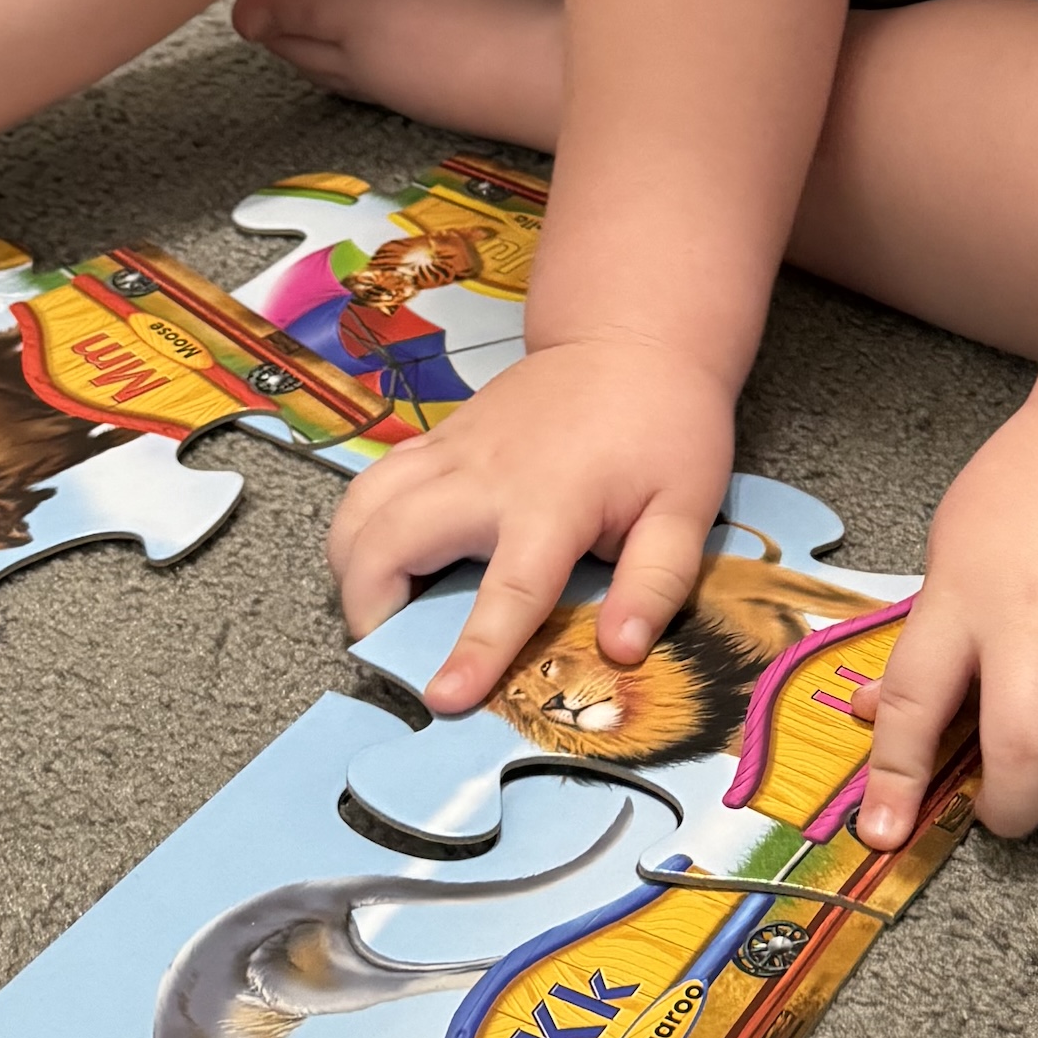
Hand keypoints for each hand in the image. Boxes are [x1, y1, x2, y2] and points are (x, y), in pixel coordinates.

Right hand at [324, 332, 734, 715]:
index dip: (474, 651)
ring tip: (373, 608)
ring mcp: (452, 451)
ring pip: (362, 505)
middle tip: (387, 650)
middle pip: (392, 541)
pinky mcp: (437, 439)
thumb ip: (656, 581)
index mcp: (553, 502)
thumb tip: (621, 650)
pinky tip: (383, 557)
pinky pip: (372, 481)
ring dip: (350, 564)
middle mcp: (486, 475)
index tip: (443, 699)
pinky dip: (360, 525)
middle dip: (369, 605)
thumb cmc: (665, 427)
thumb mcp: (687, 505)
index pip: (508, 590)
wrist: (629, 338)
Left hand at [856, 404, 1037, 847]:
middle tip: (1002, 816)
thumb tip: (881, 713)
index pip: (916, 702)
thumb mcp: (954, 544)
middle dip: (1010, 811)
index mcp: (965, 596)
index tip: (886, 832)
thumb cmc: (1033, 485)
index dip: (897, 778)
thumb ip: (931, 632)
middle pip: (1024, 751)